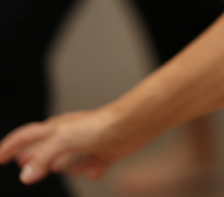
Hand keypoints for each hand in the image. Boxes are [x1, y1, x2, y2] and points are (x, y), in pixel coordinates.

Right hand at [0, 107, 132, 184]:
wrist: (133, 125)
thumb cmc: (100, 125)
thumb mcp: (64, 139)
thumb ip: (42, 156)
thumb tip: (25, 175)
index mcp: (56, 129)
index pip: (26, 136)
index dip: (10, 146)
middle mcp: (70, 136)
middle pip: (46, 148)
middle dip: (35, 158)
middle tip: (22, 165)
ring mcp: (86, 144)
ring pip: (69, 159)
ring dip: (67, 166)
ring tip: (65, 168)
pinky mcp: (103, 152)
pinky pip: (92, 166)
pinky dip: (92, 170)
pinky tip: (95, 170)